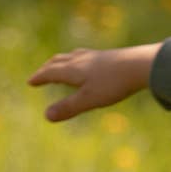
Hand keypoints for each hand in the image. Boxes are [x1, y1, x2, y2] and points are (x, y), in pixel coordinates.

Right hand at [27, 43, 161, 122]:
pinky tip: (89, 63)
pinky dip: (79, 59)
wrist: (141, 64)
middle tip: (41, 73)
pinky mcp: (109, 56)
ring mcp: (96, 56)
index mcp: (73, 69)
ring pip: (73, 56)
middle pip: (59, 61)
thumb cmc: (113, 83)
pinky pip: (87, 56)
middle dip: (48, 67)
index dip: (40, 77)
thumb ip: (69, 107)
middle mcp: (81, 59)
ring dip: (62, 60)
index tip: (30, 81)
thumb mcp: (89, 100)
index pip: (51, 72)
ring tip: (61, 63)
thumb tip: (46, 116)